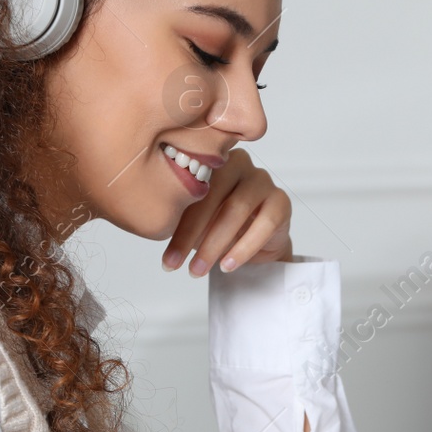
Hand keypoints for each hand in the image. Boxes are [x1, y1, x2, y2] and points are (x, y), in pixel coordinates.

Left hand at [162, 148, 291, 276]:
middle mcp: (237, 163)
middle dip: (192, 235)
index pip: (190, 187)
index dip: (176, 223)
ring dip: (215, 244)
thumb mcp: (191, 222)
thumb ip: (174, 215)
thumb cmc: (215, 227)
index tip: (166, 258)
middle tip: (178, 265)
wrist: (253, 245)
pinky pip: (265, 222)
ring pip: (237, 208)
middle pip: (213, 195)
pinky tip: (228, 265)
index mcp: (210, 161)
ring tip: (199, 270)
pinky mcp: (281, 200)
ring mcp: (261, 179)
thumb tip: (150, 224)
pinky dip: (244, 247)